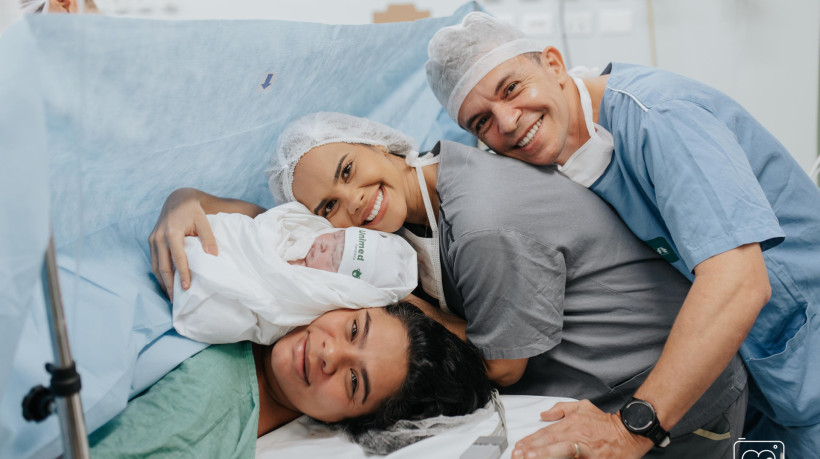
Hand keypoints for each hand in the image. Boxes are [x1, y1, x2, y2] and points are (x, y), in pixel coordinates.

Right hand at [148, 188, 217, 299]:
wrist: (177, 198)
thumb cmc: (193, 210)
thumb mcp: (203, 220)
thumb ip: (208, 237)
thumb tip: (213, 255)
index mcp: (172, 232)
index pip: (177, 258)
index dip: (182, 273)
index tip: (187, 287)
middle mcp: (159, 237)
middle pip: (163, 266)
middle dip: (169, 284)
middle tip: (175, 299)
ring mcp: (153, 239)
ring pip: (155, 266)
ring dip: (162, 282)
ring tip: (170, 296)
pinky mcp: (151, 240)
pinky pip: (153, 261)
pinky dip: (158, 273)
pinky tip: (165, 283)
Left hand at [511, 400, 651, 458]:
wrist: (630, 431)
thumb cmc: (606, 423)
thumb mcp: (583, 407)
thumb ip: (561, 409)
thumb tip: (543, 414)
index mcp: (571, 424)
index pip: (545, 433)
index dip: (530, 440)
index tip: (518, 446)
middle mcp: (576, 435)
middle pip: (550, 442)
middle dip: (532, 449)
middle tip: (518, 454)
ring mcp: (585, 448)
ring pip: (561, 451)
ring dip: (545, 454)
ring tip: (530, 457)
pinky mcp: (594, 458)